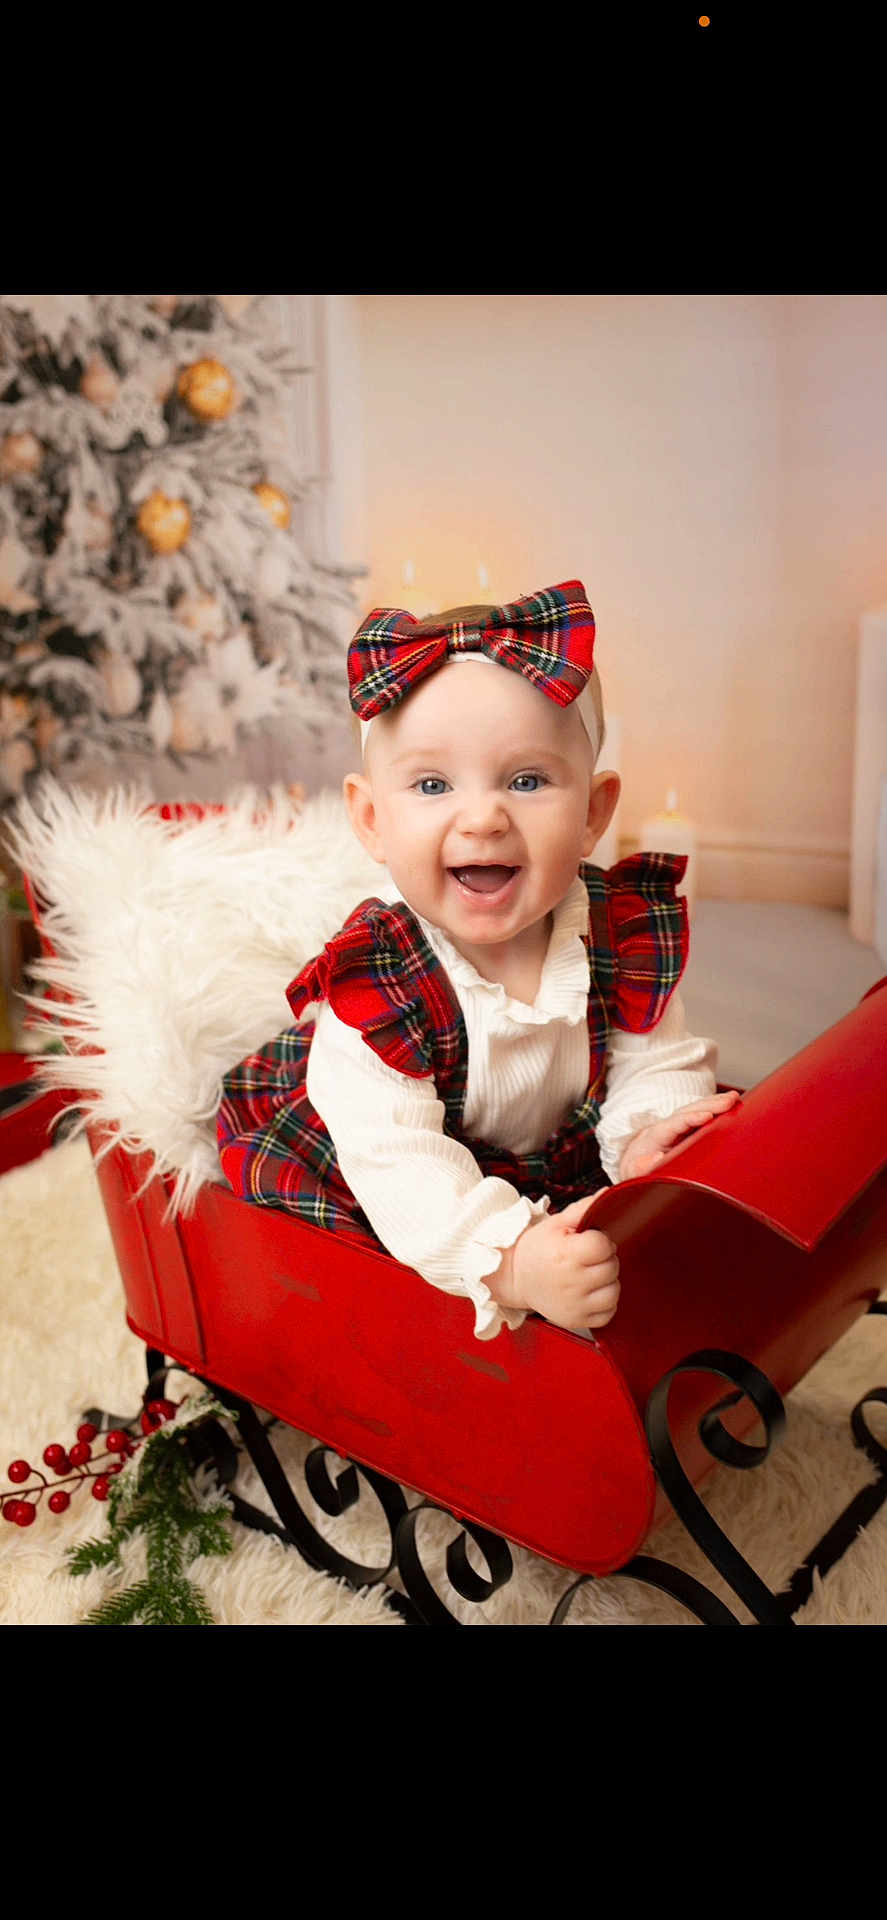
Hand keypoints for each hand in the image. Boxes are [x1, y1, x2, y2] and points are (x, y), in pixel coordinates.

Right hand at [489, 1196, 620, 1334]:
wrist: (515, 1277)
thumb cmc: (538, 1248)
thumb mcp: (557, 1223)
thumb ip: (585, 1208)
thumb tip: (609, 1193)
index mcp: (565, 1254)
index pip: (604, 1246)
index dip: (601, 1241)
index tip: (589, 1242)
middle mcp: (570, 1282)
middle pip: (612, 1268)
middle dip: (605, 1259)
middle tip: (589, 1258)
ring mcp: (574, 1305)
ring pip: (613, 1292)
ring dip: (607, 1282)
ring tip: (590, 1275)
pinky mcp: (576, 1320)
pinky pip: (608, 1312)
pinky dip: (604, 1302)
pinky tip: (590, 1292)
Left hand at [619, 1089, 740, 1180]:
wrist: (634, 1166)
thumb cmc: (636, 1170)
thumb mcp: (634, 1172)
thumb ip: (642, 1166)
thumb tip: (657, 1157)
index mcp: (655, 1136)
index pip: (675, 1124)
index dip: (691, 1119)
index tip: (707, 1116)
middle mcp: (667, 1127)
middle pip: (688, 1111)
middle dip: (709, 1104)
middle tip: (729, 1100)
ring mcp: (677, 1127)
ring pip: (696, 1110)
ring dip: (715, 1103)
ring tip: (734, 1097)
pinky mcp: (685, 1131)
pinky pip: (701, 1116)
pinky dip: (715, 1110)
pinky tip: (730, 1105)